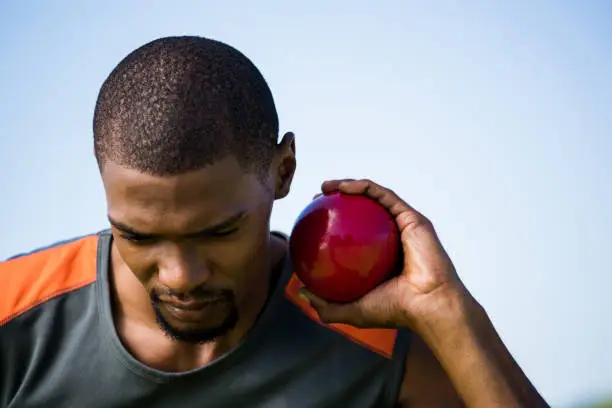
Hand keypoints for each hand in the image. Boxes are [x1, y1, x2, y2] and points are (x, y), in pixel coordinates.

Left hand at [300, 179, 470, 333]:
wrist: (428, 305)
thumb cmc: (395, 310)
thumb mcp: (352, 310)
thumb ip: (326, 306)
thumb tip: (300, 292)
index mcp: (381, 257)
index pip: (354, 235)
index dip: (333, 224)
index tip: (313, 220)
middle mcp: (392, 238)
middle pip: (363, 212)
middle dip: (338, 200)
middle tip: (316, 200)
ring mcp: (403, 226)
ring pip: (373, 198)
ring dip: (348, 186)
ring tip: (325, 187)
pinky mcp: (412, 217)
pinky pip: (384, 196)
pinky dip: (364, 187)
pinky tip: (344, 187)